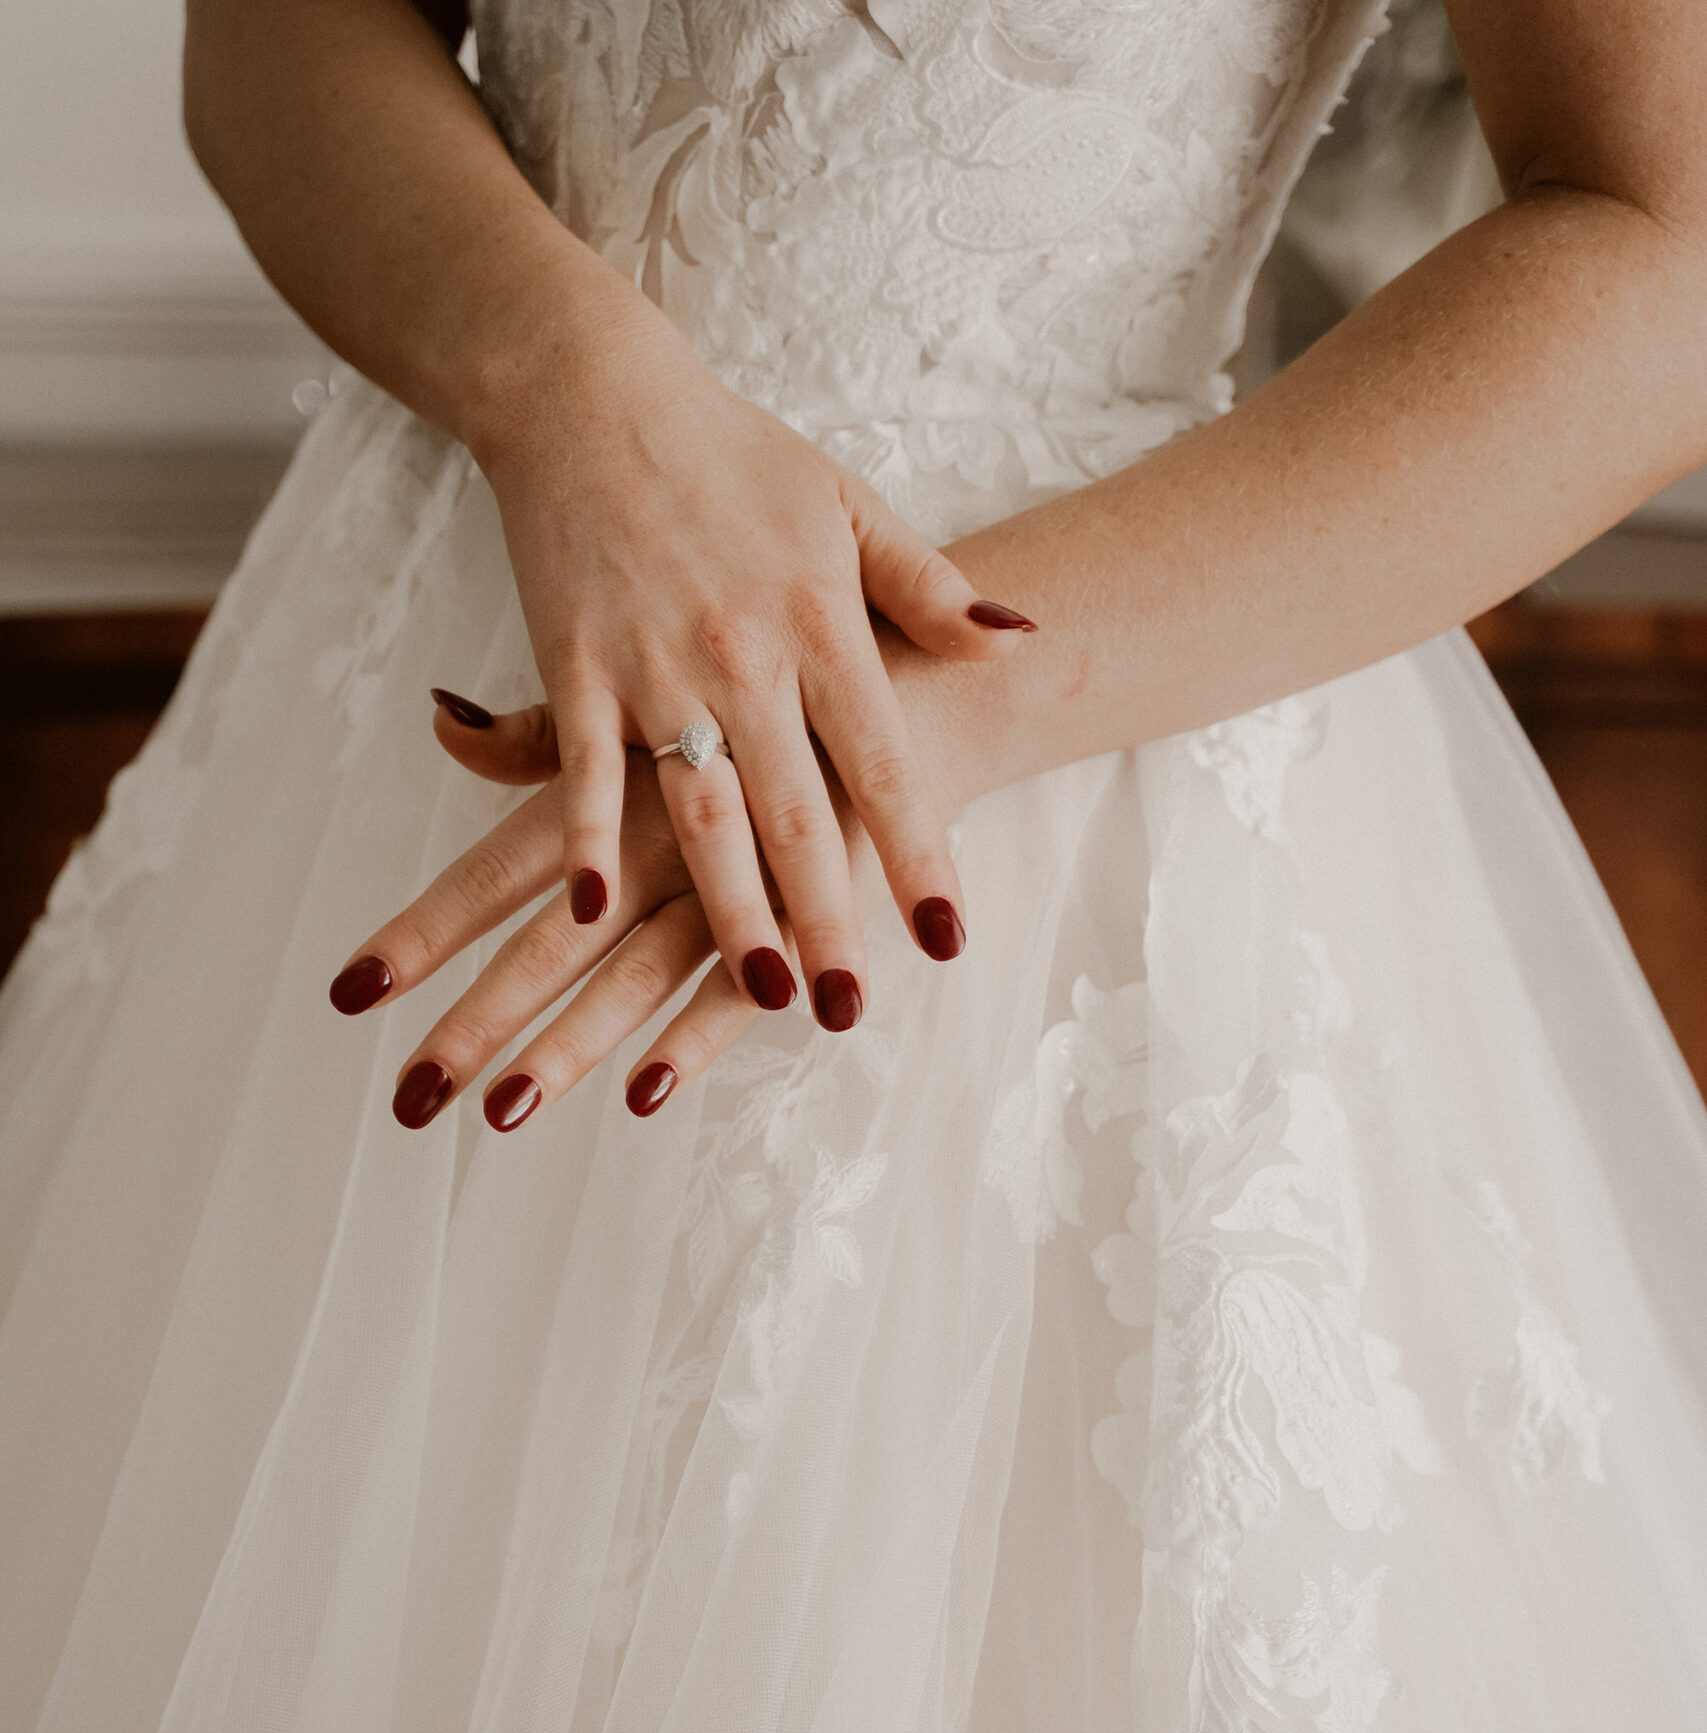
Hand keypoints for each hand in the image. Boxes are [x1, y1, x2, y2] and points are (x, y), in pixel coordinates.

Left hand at [327, 696, 885, 1129]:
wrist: (904, 685)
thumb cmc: (758, 686)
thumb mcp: (646, 688)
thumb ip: (544, 734)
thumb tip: (446, 725)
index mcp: (606, 790)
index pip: (493, 875)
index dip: (421, 932)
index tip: (349, 992)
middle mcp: (650, 845)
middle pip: (547, 948)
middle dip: (474, 1025)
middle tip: (407, 1099)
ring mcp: (726, 890)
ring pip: (629, 979)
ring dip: (566, 1051)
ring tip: (499, 1116)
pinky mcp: (800, 922)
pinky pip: (740, 990)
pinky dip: (693, 1038)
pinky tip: (644, 1093)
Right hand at [473, 280, 1030, 1032]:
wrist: (590, 390)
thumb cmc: (730, 455)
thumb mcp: (847, 505)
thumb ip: (931, 589)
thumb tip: (1022, 644)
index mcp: (820, 620)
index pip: (882, 759)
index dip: (916, 852)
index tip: (948, 936)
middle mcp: (743, 653)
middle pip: (794, 811)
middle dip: (828, 917)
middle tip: (851, 1006)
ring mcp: (655, 665)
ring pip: (700, 809)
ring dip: (732, 906)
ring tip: (765, 989)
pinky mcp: (573, 665)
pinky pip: (584, 770)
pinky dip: (585, 840)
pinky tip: (593, 915)